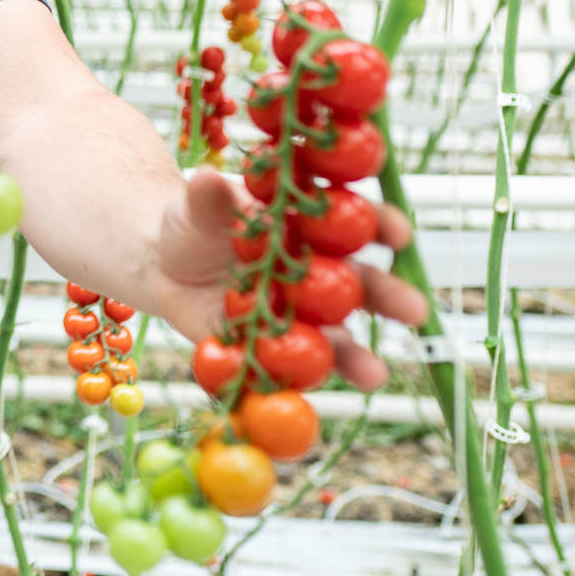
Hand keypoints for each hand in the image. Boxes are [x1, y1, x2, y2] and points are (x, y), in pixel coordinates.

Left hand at [154, 168, 430, 389]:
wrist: (161, 263)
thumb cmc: (191, 224)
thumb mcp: (195, 207)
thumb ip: (208, 199)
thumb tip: (207, 179)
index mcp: (306, 228)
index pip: (354, 222)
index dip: (380, 225)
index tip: (398, 233)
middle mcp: (315, 275)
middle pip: (361, 286)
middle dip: (389, 297)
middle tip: (413, 309)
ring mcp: (299, 317)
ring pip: (337, 338)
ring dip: (357, 356)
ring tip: (374, 374)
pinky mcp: (272, 350)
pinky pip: (289, 371)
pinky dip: (297, 385)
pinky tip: (304, 396)